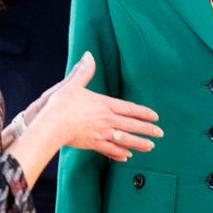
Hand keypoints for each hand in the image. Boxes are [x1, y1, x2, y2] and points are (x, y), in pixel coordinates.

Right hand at [33, 52, 162, 160]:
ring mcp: (101, 134)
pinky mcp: (93, 145)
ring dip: (139, 143)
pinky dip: (119, 153)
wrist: (52, 125)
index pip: (129, 108)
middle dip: (147, 130)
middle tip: (160, 133)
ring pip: (125, 140)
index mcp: (105, 104)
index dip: (143, 112)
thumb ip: (84, 71)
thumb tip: (88, 55)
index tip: (155, 116)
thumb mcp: (73, 84)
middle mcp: (107, 120)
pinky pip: (110, 150)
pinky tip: (126, 157)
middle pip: (132, 125)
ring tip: (150, 147)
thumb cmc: (61, 104)